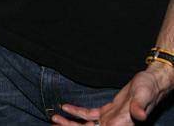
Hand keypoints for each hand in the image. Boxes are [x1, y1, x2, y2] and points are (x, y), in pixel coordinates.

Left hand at [51, 63, 173, 125]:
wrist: (151, 83)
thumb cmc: (149, 89)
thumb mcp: (143, 95)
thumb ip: (139, 106)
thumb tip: (138, 114)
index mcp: (120, 125)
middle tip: (53, 123)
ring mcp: (110, 120)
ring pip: (86, 125)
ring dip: (70, 122)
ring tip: (54, 118)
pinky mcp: (108, 112)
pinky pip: (89, 115)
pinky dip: (77, 112)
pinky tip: (65, 107)